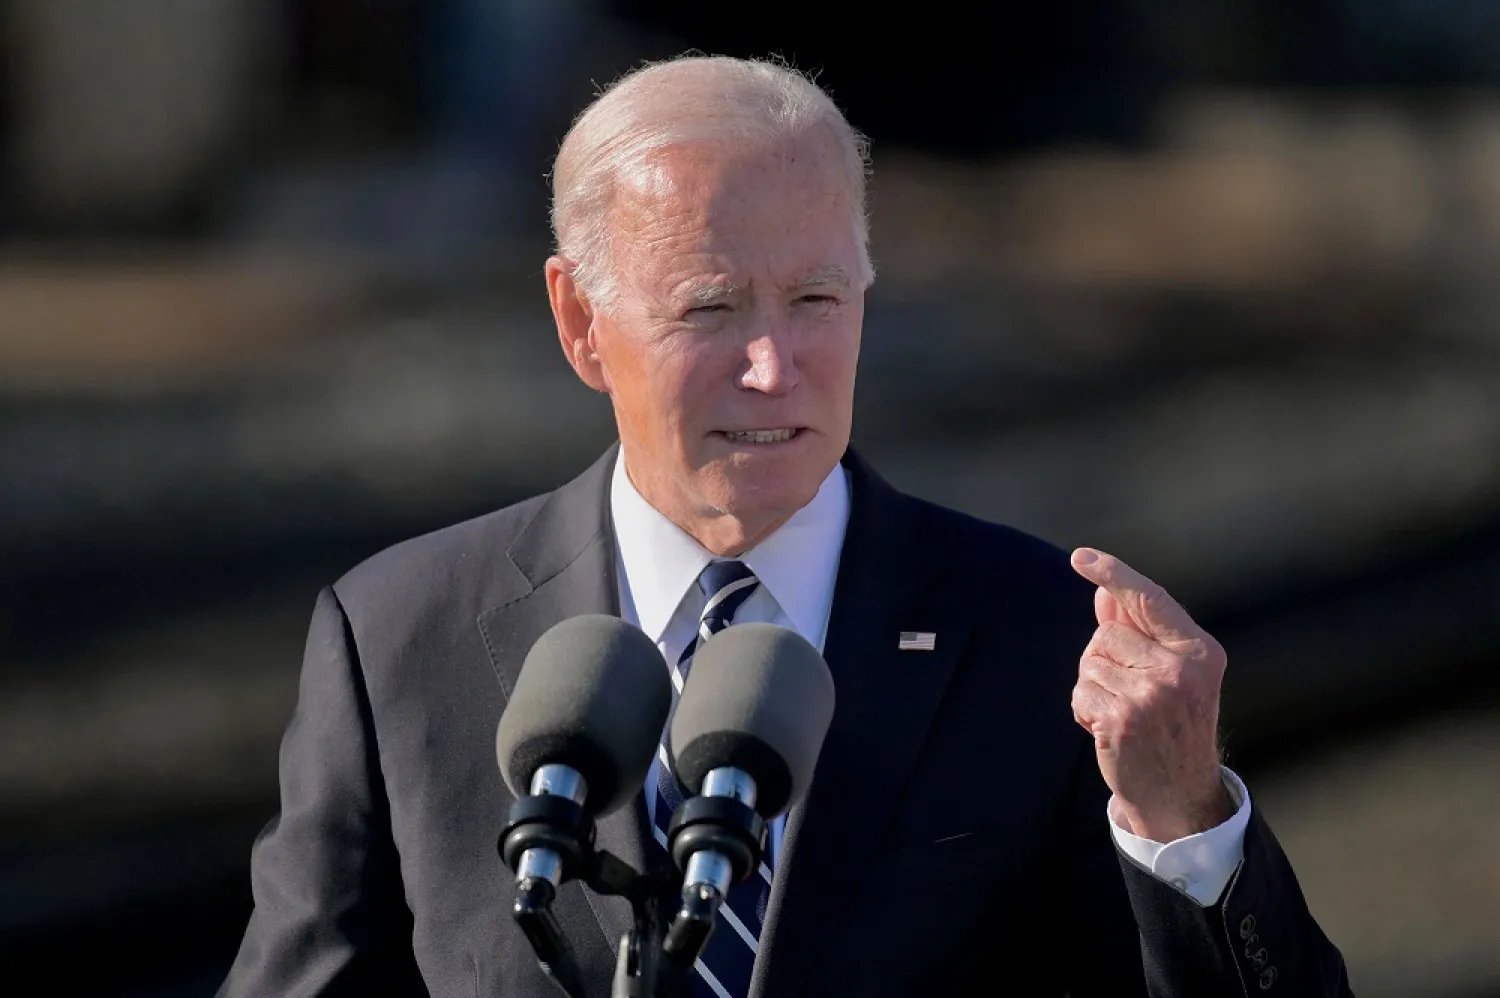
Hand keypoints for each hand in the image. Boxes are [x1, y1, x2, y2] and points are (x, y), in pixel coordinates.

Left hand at [1069, 548, 1233, 841]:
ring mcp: (1153, 695)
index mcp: (1200, 651)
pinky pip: (1080, 691)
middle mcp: (1182, 670)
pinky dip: (1084, 709)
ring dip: (1094, 686)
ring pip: (1090, 661)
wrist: (1179, 794)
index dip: (1114, 574)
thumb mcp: (1169, 673)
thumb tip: (1104, 591)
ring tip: (1122, 713)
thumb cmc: (1170, 725)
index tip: (1080, 557)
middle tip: (1129, 693)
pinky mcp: (1124, 719)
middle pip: (1107, 633)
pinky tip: (1109, 730)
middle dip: (1104, 659)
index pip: (1150, 599)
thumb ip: (1137, 631)